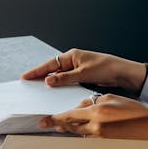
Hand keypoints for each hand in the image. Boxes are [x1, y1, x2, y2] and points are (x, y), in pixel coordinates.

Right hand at [21, 49, 147, 93]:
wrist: (121, 72)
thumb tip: (48, 80)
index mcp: (72, 56)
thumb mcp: (83, 74)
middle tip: (28, 83)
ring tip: (38, 89)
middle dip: (40, 76)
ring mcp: (77, 68)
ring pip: (59, 76)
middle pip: (53, 69)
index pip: (50, 64)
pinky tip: (55, 92)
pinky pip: (67, 81)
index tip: (26, 76)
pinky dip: (60, 85)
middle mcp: (73, 61)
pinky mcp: (82, 76)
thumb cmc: (105, 67)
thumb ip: (65, 78)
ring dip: (50, 82)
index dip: (37, 71)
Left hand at [39, 94, 147, 140]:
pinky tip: (83, 132)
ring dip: (71, 130)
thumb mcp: (113, 98)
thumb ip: (93, 101)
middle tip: (47, 125)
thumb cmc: (135, 112)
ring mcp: (101, 138)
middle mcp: (97, 126)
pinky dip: (84, 135)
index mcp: (98, 111)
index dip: (56, 118)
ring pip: (79, 133)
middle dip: (59, 125)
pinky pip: (89, 139)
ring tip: (63, 127)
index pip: (71, 114)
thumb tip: (80, 106)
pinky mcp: (106, 145)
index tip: (45, 120)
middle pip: (71, 126)